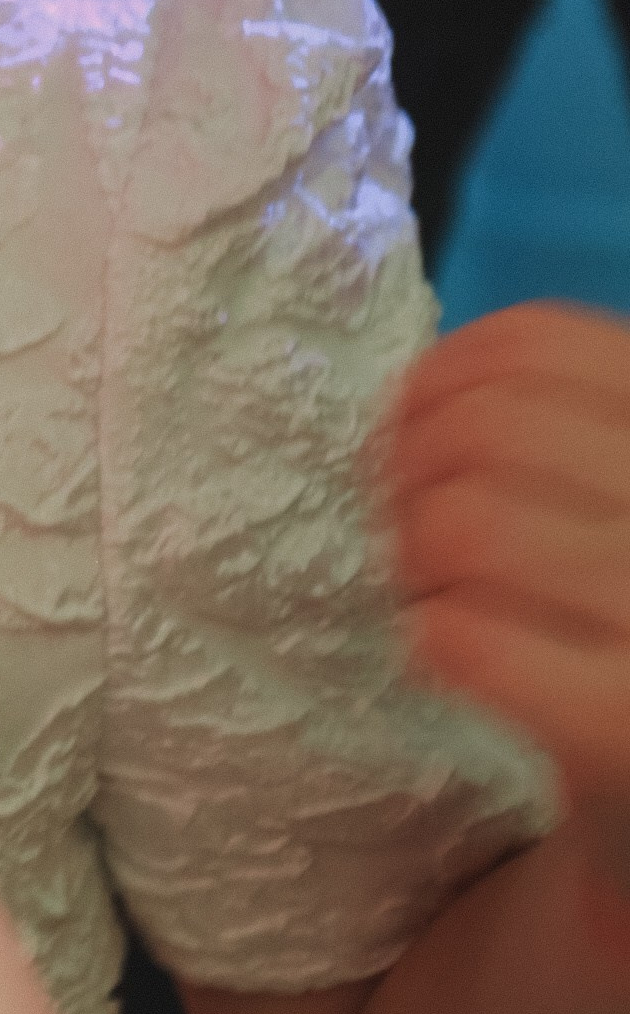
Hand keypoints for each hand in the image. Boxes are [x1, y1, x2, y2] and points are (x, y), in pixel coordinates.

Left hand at [388, 302, 629, 893]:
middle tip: (404, 537)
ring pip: (469, 527)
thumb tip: (419, 385)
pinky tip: (453, 666)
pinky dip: (432, 643)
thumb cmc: (616, 658)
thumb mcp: (605, 513)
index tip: (413, 438)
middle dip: (408, 476)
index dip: (442, 382)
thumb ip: (557, 439)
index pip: (545, 347)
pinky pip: (469, 643)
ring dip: (410, 563)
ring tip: (430, 604)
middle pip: (490, 430)